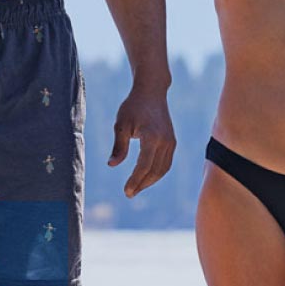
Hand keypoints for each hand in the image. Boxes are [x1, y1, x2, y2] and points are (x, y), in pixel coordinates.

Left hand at [106, 82, 176, 196]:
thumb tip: (112, 165)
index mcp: (152, 136)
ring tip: (136, 188)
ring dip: (150, 181)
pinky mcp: (172, 142)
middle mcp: (165, 141)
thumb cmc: (133, 107)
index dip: (135, 180)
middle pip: (155, 170)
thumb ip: (119, 146)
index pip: (144, 165)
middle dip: (142, 184)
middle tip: (129, 193)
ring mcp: (171, 142)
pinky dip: (156, 173)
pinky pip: (166, 163)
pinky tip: (145, 177)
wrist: (152, 92)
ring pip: (162, 169)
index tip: (126, 191)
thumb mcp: (121, 124)